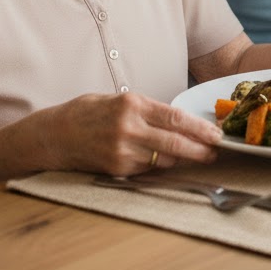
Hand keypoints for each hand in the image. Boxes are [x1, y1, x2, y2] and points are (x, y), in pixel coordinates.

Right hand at [44, 91, 222, 176]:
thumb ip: (147, 110)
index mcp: (132, 104)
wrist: (54, 135)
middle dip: (200, 149)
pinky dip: (161, 166)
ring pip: (164, 159)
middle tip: (216, 152)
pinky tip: (169, 163)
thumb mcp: (119, 99)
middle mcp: (128, 128)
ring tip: (198, 156)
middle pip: (175, 142)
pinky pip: (148, 169)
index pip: (175, 118)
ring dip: (183, 159)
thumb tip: (178, 122)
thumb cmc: (88, 113)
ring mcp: (122, 151)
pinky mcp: (116, 169)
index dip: (200, 128)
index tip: (216, 134)